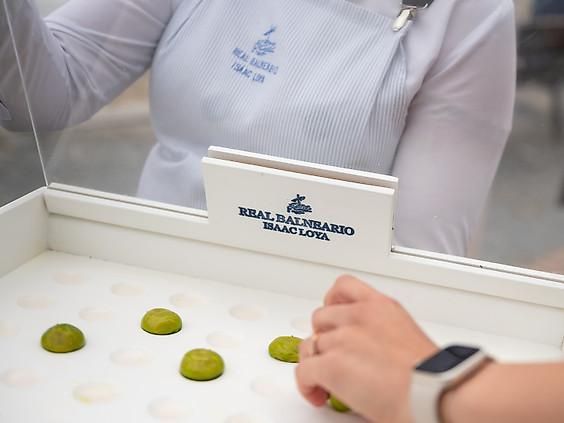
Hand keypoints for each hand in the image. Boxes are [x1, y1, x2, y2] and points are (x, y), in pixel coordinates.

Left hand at [295, 275, 436, 422]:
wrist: (438, 394)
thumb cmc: (434, 376)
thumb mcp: (408, 336)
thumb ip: (384, 333)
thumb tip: (372, 352)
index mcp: (381, 306)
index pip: (344, 286)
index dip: (331, 300)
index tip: (331, 312)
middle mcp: (359, 316)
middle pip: (320, 318)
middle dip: (323, 338)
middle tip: (332, 357)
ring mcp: (343, 338)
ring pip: (310, 345)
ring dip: (314, 363)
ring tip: (324, 382)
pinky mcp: (332, 365)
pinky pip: (304, 370)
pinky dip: (306, 385)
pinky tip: (318, 395)